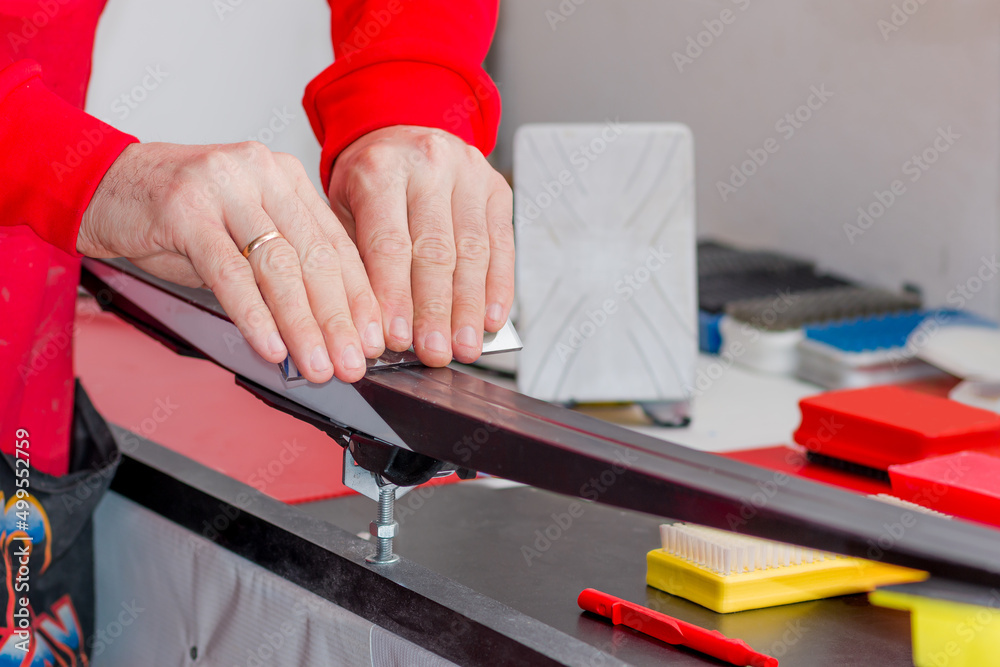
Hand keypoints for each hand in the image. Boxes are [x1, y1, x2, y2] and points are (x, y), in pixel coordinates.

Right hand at [79, 142, 383, 383]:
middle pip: (314, 257)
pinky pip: (230, 273)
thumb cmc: (180, 215)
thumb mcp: (244, 231)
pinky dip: (254, 315)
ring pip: (279, 266)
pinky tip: (271, 347)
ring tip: (317, 365)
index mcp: (287, 177)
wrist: (104, 184)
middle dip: (339, 320)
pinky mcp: (186, 210)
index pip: (336, 244)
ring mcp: (224, 188)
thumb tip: (329, 327)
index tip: (376, 339)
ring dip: (302, 325)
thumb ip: (285, 266)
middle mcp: (262, 174)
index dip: (360, 297)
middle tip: (354, 363)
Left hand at [327, 125, 514, 365]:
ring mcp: (468, 174)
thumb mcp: (344, 208)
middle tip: (435, 352)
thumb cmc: (368, 178)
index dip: (395, 296)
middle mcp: (427, 166)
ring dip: (470, 307)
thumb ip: (359, 259)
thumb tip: (375, 324)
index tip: (396, 339)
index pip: (389, 243)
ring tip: (463, 346)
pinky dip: (498, 286)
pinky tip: (491, 318)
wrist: (400, 127)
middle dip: (436, 310)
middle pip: (436, 251)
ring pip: (473, 251)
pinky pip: (502, 244)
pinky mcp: (496, 187)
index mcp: (380, 170)